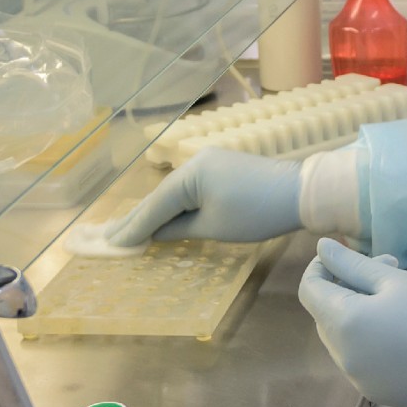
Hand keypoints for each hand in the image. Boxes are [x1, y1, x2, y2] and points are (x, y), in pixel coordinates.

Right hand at [105, 149, 303, 246]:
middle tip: (106, 236)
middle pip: (159, 196)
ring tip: (126, 229)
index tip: (110, 244)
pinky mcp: (219, 168)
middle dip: (135, 218)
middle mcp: (193, 163)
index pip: (154, 206)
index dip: (132, 228)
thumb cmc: (256, 213)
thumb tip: (153, 234)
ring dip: (153, 212)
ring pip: (173, 192)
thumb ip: (178, 229)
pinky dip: (173, 205)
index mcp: (189, 174)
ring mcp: (207, 163)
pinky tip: (161, 215)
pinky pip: (188, 189)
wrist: (299, 193)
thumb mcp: (213, 227)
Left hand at [297, 238, 406, 406]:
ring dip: (358, 313)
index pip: (309, 288)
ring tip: (399, 302)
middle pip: (325, 313)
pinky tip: (404, 333)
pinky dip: (369, 340)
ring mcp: (356, 378)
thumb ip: (353, 264)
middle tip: (389, 270)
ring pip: (341, 336)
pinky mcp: (374, 391)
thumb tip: (322, 248)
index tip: (349, 255)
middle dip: (347, 287)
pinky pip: (359, 358)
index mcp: (342, 323)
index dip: (322, 266)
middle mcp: (340, 355)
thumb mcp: (395, 281)